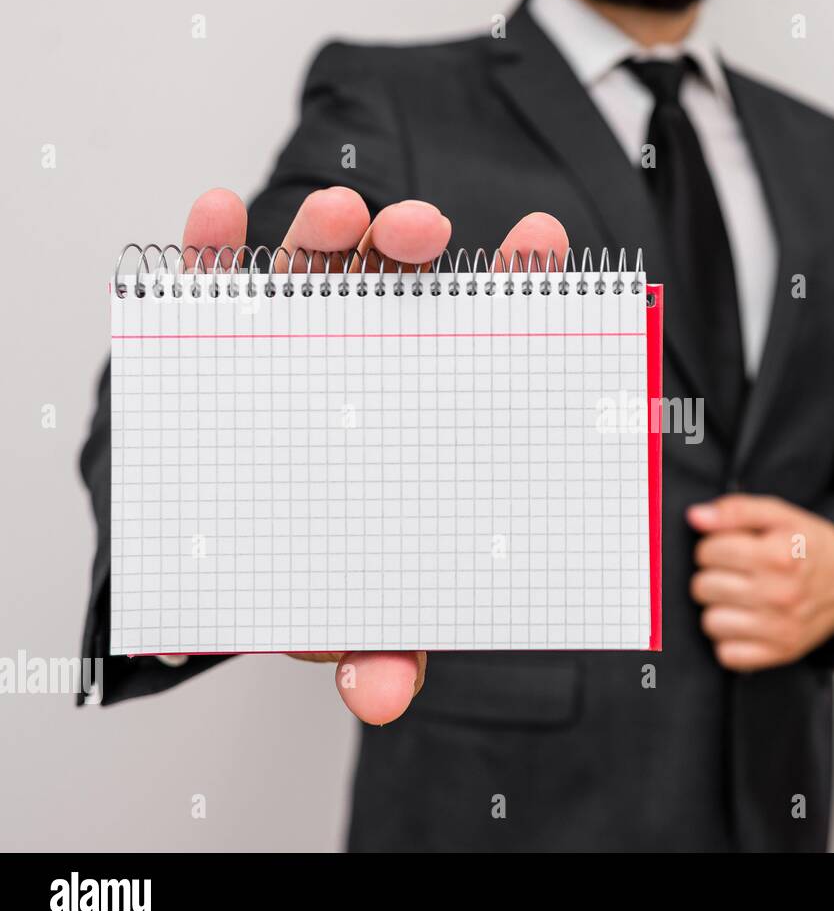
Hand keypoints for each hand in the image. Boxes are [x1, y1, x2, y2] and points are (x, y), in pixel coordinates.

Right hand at [177, 186, 569, 724]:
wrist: (254, 563)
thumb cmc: (336, 572)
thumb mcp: (366, 613)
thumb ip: (381, 644)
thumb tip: (382, 697)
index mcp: (431, 407)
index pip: (484, 336)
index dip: (519, 288)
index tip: (542, 242)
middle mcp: (374, 359)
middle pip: (399, 283)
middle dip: (411, 243)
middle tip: (423, 229)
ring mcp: (300, 343)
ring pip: (316, 271)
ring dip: (327, 232)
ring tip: (337, 214)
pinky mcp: (225, 344)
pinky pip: (217, 291)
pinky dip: (215, 251)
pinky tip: (217, 213)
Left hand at [687, 494, 833, 671]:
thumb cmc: (808, 545)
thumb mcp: (780, 515)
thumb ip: (736, 510)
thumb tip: (695, 517)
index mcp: (778, 555)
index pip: (708, 552)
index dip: (713, 546)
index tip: (730, 548)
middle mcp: (781, 594)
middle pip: (703, 587)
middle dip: (713, 575)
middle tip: (735, 572)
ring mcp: (782, 628)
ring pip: (710, 622)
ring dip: (719, 608)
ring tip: (739, 596)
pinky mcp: (782, 653)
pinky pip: (727, 654)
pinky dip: (731, 639)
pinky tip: (746, 621)